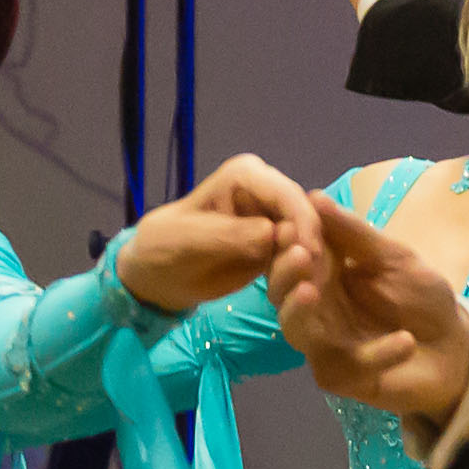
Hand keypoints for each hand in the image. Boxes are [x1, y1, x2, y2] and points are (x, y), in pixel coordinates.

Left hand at [112, 154, 317, 312]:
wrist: (158, 274)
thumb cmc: (166, 248)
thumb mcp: (192, 240)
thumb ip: (232, 235)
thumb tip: (273, 235)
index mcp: (246, 175)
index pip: (287, 194)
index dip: (302, 223)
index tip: (308, 258)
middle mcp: (267, 191)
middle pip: (306, 216)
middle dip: (309, 247)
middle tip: (308, 283)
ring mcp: (274, 219)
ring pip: (307, 239)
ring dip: (307, 266)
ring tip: (300, 291)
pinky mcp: (277, 246)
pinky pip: (298, 259)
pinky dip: (298, 275)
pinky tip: (292, 293)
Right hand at [274, 194, 468, 421]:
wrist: (455, 347)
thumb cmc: (421, 297)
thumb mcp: (394, 257)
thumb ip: (355, 234)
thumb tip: (314, 196)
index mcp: (322, 274)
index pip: (290, 255)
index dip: (287, 240)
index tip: (291, 223)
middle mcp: (314, 309)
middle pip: (281, 294)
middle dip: (284, 274)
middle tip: (299, 254)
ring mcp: (324, 345)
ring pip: (296, 330)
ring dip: (300, 311)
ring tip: (311, 291)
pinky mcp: (343, 377)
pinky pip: (349, 365)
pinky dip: (378, 353)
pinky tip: (406, 341)